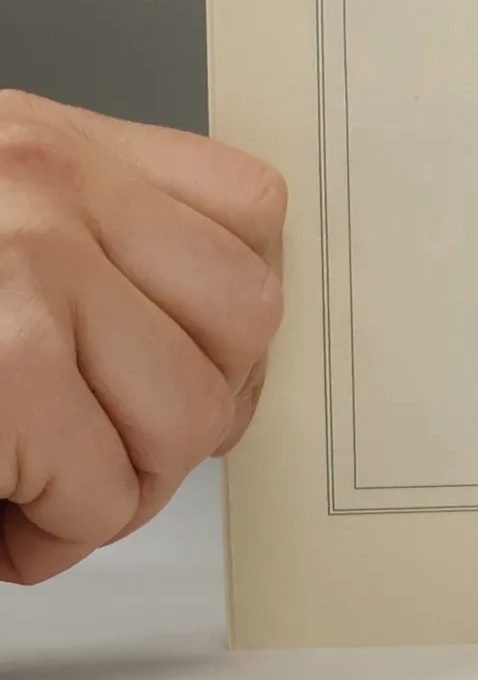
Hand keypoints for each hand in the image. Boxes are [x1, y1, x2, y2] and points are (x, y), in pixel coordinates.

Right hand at [0, 92, 285, 583]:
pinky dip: (58, 531)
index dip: (237, 319)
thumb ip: (94, 251)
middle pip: (248, 323)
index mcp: (57, 148)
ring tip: (49, 500)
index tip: (197, 369)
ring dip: (122, 489)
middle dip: (193, 416)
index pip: (252, 210)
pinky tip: (10, 525)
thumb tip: (213, 349)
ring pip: (188, 417)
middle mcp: (52, 189)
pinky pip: (98, 484)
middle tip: (116, 457)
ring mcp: (29, 268)